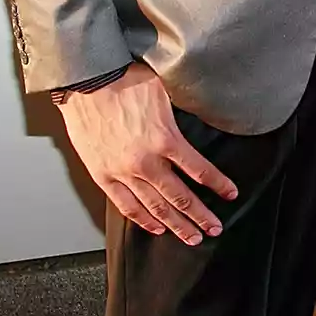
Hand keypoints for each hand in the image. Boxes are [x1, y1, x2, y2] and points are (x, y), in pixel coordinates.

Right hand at [59, 60, 237, 242]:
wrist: (86, 81)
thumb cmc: (123, 79)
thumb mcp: (164, 92)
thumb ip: (180, 114)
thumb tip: (198, 117)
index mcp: (166, 139)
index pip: (200, 170)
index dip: (219, 184)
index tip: (230, 193)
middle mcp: (147, 162)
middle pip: (181, 197)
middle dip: (201, 216)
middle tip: (214, 228)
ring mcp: (123, 172)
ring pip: (156, 208)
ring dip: (177, 225)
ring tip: (192, 236)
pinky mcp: (103, 176)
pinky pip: (127, 205)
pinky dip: (143, 220)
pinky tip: (157, 227)